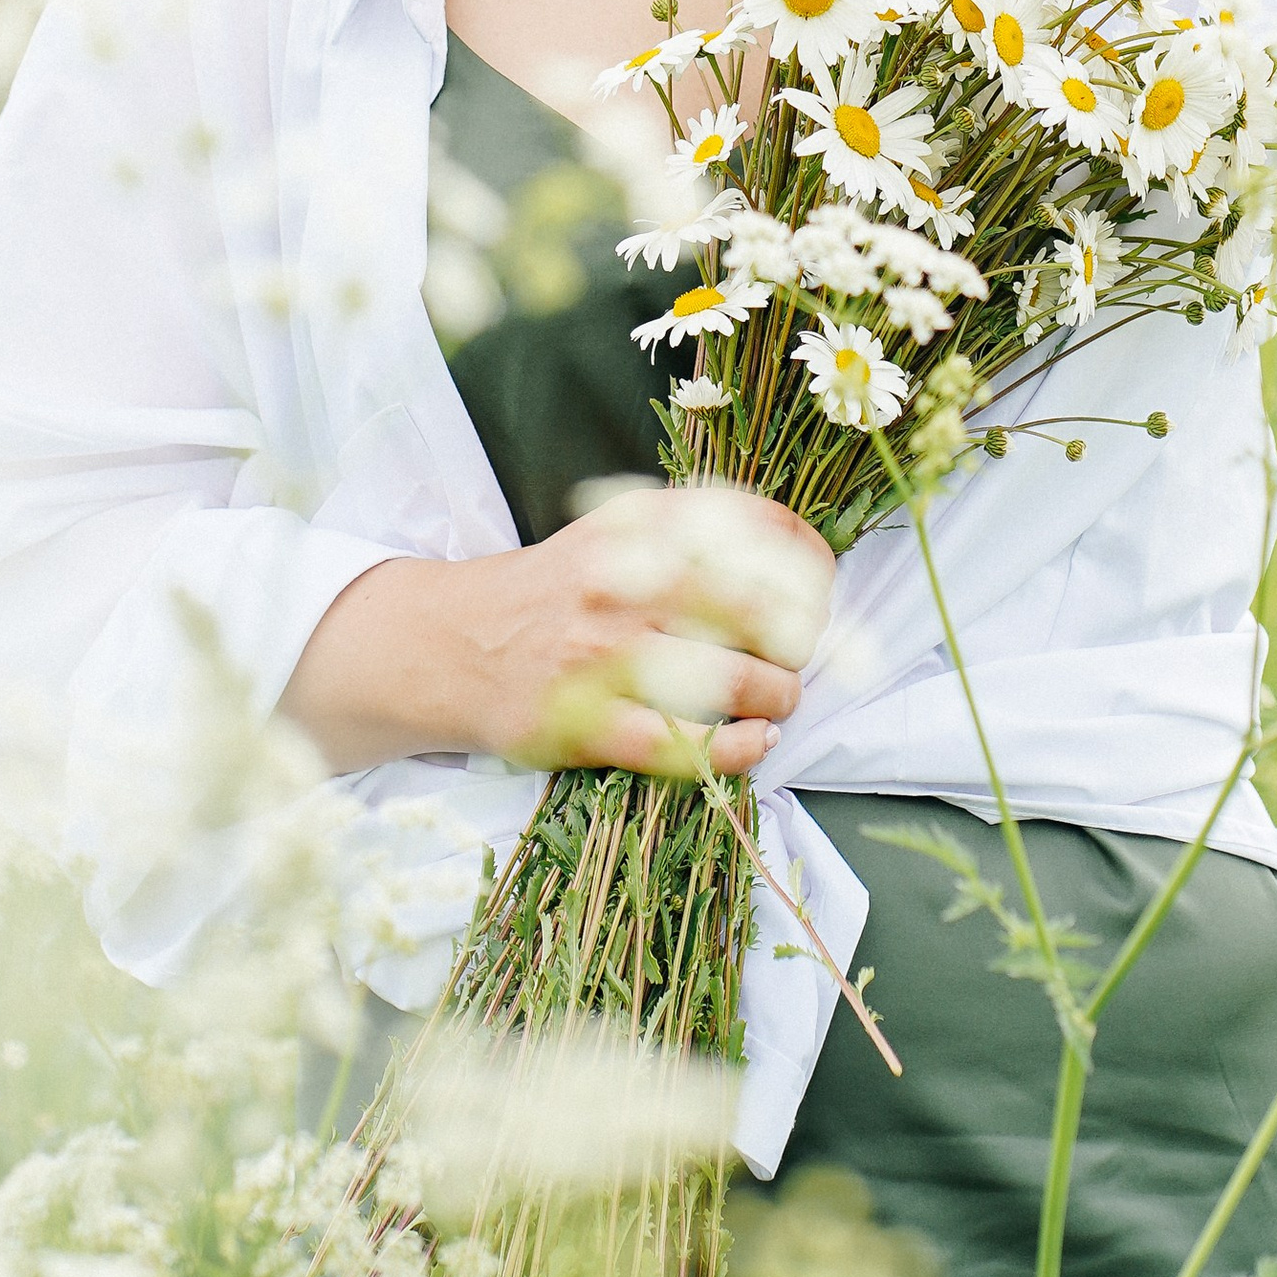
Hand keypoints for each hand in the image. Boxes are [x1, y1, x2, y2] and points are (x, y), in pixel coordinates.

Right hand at [278, 491, 834, 781]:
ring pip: (728, 679)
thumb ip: (693, 533)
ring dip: (776, 695)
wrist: (452, 643)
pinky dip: (733, 750)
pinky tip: (752, 745)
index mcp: (638, 526)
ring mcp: (604, 655)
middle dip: (797, 639)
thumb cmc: (558, 591)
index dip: (808, 560)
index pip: (753, 525)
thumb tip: (794, 555)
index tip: (825, 586)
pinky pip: (681, 746)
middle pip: (757, 609)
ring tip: (779, 700)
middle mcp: (626, 581)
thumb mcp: (618, 533)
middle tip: (796, 656)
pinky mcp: (585, 723)